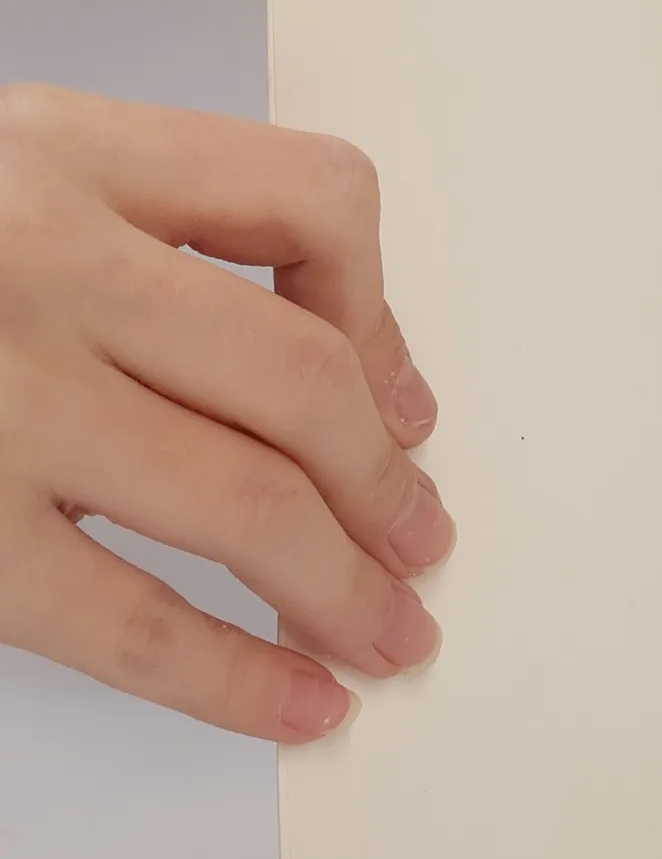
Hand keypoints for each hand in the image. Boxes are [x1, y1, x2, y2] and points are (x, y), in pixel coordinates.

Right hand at [0, 86, 452, 740]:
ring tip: (388, 636)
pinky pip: (119, 617)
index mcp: (69, 153)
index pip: (312, 199)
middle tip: (422, 544)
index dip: (384, 311)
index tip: (400, 400)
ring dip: (342, 583)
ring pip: (239, 499)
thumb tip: (362, 374)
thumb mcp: (6, 171)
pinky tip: (291, 705)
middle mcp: (41, 262)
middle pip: (299, 377)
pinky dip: (228, 676)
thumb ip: (160, 232)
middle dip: (385, 482)